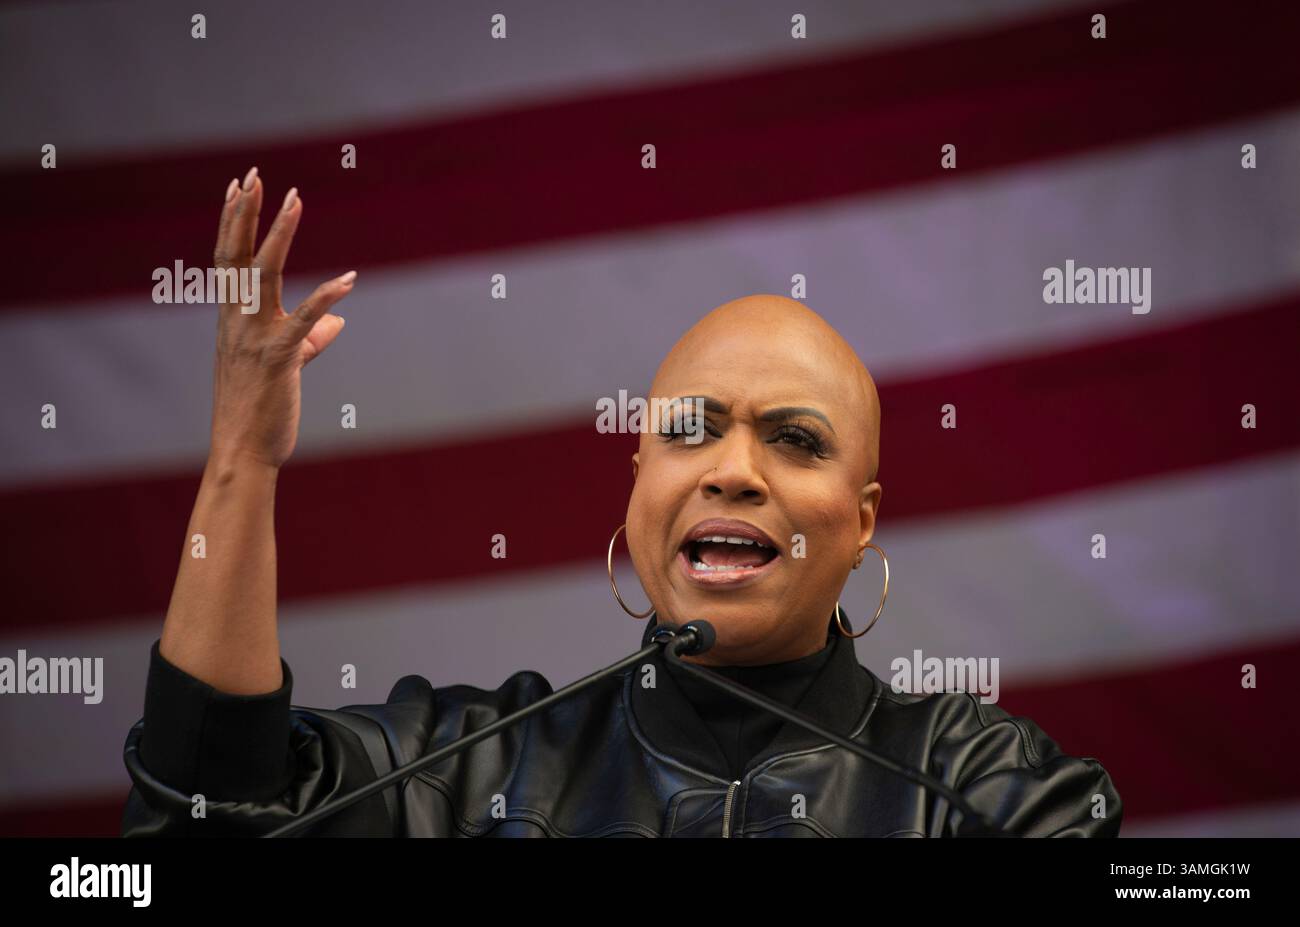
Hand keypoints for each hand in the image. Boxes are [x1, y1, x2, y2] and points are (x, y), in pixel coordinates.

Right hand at [208, 167, 355, 470]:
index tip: (237, 186)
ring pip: (264, 275)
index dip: (232, 221)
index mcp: (232, 319)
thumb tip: (337, 324)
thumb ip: (309, 340)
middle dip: (246, 213)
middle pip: (238, 255)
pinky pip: (304, 322)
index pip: (228, 259)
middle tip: (255, 174)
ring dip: (279, 235)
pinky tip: (349, 280)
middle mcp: (237, 321)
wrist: (243, 451)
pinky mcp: (280, 360)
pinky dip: (328, 298)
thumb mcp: (285, 367)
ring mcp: (255, 338)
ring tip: (294, 200)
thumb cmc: (259, 410)